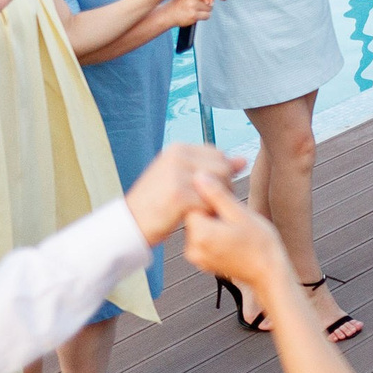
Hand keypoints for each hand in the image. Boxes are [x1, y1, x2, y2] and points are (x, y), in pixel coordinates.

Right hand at [123, 143, 240, 245]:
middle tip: (205, 204)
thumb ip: (212, 168)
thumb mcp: (184, 178)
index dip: (221, 176)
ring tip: (199, 210)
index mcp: (178, 148)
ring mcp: (177, 173)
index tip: (208, 191)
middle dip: (222, 189)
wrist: (130, 224)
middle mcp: (177, 156)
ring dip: (216, 201)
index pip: (219, 155)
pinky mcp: (178, 194)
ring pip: (220, 185)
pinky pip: (209, 202)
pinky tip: (195, 218)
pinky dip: (207, 213)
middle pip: (223, 169)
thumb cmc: (158, 203)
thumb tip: (243, 160)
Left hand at [179, 167, 290, 289]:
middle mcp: (192, 248)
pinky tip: (232, 236)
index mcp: (200, 234)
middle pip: (194, 216)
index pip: (193, 203)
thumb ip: (216, 195)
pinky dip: (214, 234)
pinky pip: (202, 240)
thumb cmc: (260, 244)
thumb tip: (199, 176)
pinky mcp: (202, 262)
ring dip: (213, 222)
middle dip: (211, 210)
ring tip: (235, 226)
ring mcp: (197, 257)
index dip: (210, 196)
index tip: (228, 199)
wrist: (268, 273)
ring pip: (199, 227)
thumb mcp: (240, 213)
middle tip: (234, 213)